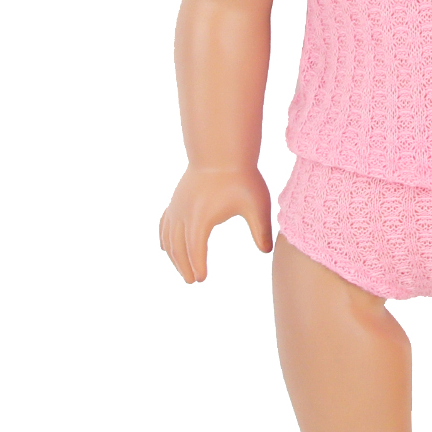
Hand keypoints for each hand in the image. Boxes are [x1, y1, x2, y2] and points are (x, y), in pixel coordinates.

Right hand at [159, 166, 271, 282]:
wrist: (221, 151)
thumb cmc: (241, 177)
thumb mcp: (256, 205)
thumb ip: (261, 229)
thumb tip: (266, 251)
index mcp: (202, 217)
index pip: (196, 248)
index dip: (197, 265)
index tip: (201, 279)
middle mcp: (184, 213)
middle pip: (178, 246)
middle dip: (183, 265)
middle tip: (192, 280)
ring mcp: (177, 205)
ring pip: (168, 237)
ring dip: (174, 255)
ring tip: (183, 270)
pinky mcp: (176, 199)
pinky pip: (164, 223)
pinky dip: (164, 238)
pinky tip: (167, 248)